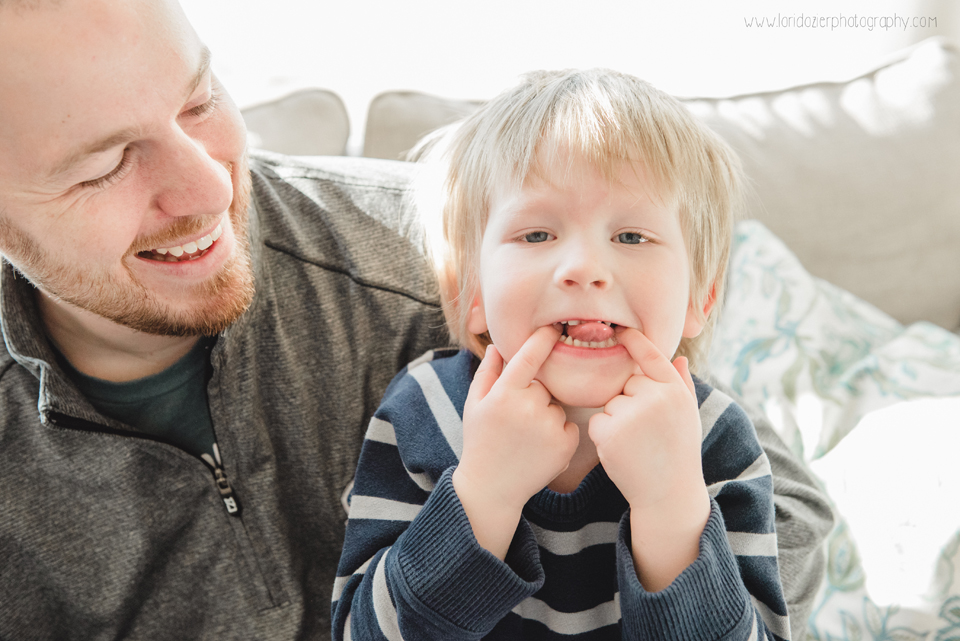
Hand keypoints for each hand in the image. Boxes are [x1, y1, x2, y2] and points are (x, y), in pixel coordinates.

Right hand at [453, 326, 578, 557]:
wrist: (492, 488)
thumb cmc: (480, 441)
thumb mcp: (474, 404)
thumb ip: (487, 372)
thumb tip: (497, 345)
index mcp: (505, 393)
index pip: (530, 355)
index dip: (543, 338)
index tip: (553, 326)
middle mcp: (529, 407)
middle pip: (543, 384)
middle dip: (534, 394)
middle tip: (515, 418)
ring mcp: (549, 426)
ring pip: (557, 406)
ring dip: (546, 415)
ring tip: (525, 437)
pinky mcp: (566, 444)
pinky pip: (568, 425)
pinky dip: (558, 433)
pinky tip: (539, 448)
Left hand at [588, 328, 709, 589]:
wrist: (669, 494)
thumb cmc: (679, 452)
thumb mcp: (688, 415)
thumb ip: (681, 384)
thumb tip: (680, 356)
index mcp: (675, 390)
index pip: (650, 355)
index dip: (634, 341)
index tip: (621, 331)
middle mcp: (655, 398)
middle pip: (626, 383)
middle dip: (630, 401)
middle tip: (647, 431)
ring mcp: (631, 414)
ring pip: (610, 403)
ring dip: (617, 419)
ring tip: (638, 444)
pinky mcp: (610, 431)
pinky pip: (598, 421)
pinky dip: (605, 434)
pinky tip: (623, 451)